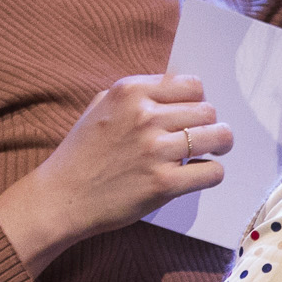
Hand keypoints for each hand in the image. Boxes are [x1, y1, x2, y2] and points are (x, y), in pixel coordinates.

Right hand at [0, 74, 233, 265]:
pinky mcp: (164, 183)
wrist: (61, 197)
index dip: (197, 100)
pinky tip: (197, 175)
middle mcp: (145, 116)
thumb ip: (137, 94)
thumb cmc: (81, 153)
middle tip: (204, 136)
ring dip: (220, 145)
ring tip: (212, 152)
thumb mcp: (101, 106)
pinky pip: (213, 172)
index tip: (192, 114)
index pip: (191, 85)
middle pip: (208, 110)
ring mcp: (155, 150)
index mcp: (130, 92)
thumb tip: (177, 86)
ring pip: (219, 137)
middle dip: (210, 123)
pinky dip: (211, 173)